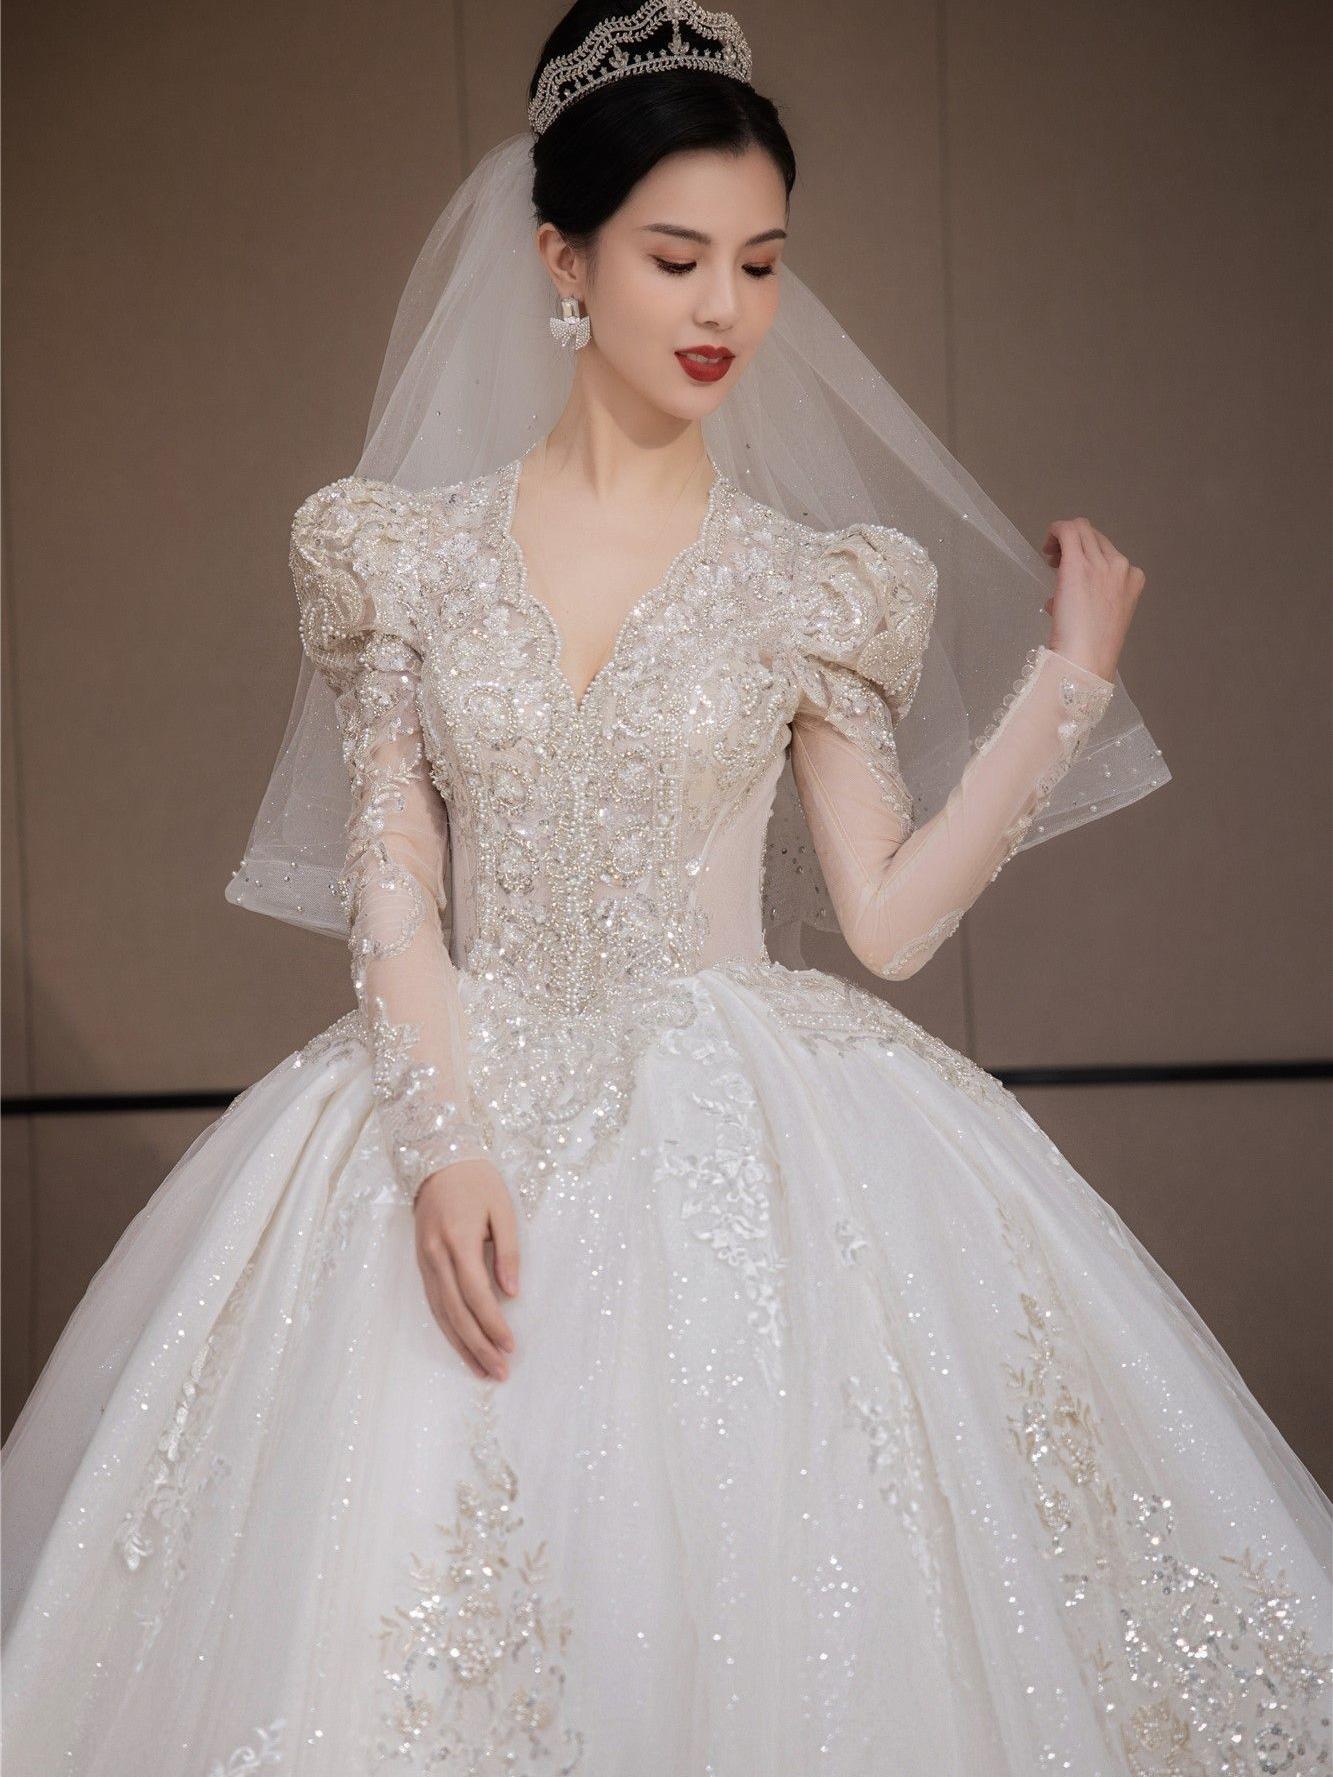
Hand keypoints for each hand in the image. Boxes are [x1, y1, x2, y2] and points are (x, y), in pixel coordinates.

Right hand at [413, 1157, 519, 1381]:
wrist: (437, 1159)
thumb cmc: (477, 1181)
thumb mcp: (502, 1209)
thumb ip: (508, 1251)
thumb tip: (512, 1292)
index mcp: (458, 1241)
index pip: (476, 1294)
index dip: (493, 1324)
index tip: (511, 1346)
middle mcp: (436, 1257)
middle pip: (456, 1312)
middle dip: (478, 1345)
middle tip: (499, 1372)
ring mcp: (424, 1262)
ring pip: (441, 1313)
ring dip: (462, 1345)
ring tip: (482, 1370)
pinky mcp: (421, 1263)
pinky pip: (434, 1303)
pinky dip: (448, 1328)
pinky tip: (461, 1345)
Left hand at [1040, 517, 1145, 682]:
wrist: (1086, 659)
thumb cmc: (1092, 648)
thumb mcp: (1100, 619)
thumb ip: (1089, 601)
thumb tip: (1058, 599)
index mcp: (1133, 579)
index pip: (1107, 551)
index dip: (1086, 553)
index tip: (1068, 568)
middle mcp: (1121, 566)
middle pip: (1095, 536)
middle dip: (1074, 543)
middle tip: (1055, 562)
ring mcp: (1101, 563)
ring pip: (1081, 529)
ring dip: (1063, 538)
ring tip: (1051, 558)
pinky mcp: (1078, 564)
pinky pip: (1067, 530)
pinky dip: (1055, 530)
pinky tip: (1046, 544)